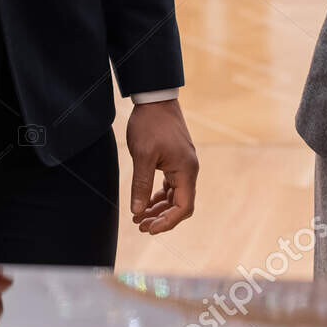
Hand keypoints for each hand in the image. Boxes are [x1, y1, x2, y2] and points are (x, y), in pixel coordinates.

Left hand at [126, 100, 197, 233]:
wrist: (155, 98)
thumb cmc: (150, 124)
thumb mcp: (142, 155)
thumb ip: (141, 185)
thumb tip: (138, 211)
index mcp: (186, 170)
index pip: (183, 207)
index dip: (168, 222)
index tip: (149, 228)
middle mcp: (189, 170)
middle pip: (180, 205)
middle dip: (161, 218)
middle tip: (139, 225)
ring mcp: (183, 165)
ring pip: (174, 196)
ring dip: (158, 208)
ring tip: (138, 217)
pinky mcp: (175, 160)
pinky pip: (170, 185)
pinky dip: (158, 195)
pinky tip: (144, 201)